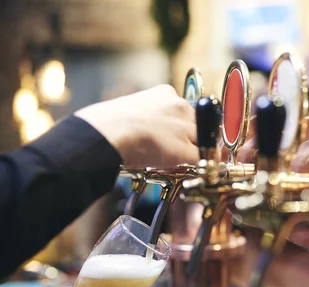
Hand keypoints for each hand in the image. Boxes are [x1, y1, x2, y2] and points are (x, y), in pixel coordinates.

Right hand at [75, 85, 198, 167]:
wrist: (107, 133)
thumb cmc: (106, 124)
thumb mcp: (129, 109)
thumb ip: (144, 116)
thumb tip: (141, 129)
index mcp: (165, 93)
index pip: (184, 110)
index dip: (180, 126)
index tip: (174, 136)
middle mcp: (179, 105)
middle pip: (197, 124)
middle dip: (190, 139)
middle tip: (178, 152)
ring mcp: (185, 127)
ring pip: (202, 140)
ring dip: (195, 151)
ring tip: (181, 162)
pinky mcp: (185, 148)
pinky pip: (202, 157)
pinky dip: (202, 165)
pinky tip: (195, 170)